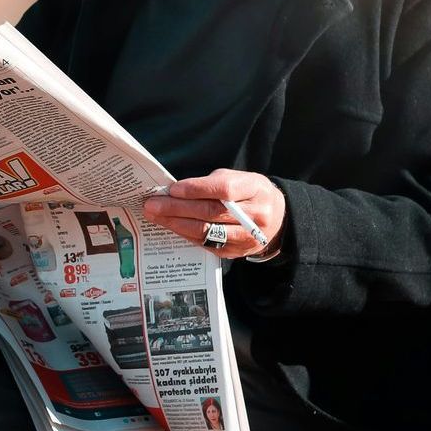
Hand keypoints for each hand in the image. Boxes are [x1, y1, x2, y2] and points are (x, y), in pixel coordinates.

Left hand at [143, 169, 284, 258]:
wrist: (277, 218)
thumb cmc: (250, 193)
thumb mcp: (238, 178)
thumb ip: (211, 183)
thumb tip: (177, 191)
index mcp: (255, 190)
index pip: (223, 190)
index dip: (196, 189)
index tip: (172, 189)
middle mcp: (255, 216)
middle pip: (211, 213)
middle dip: (178, 208)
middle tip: (152, 205)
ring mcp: (247, 237)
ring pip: (208, 232)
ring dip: (177, 224)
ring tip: (156, 216)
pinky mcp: (238, 252)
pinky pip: (208, 244)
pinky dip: (187, 235)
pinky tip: (172, 226)